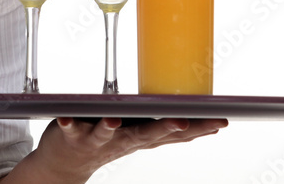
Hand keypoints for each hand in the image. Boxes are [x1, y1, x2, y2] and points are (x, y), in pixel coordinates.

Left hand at [3, 116, 227, 182]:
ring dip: (110, 127)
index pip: (174, 134)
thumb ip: (164, 128)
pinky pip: (69, 127)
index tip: (219, 122)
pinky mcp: (72, 134)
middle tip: (182, 122)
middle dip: (164, 128)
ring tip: (115, 119)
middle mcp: (122, 140)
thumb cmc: (107, 141)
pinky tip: (65, 118)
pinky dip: (66, 123)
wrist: (66, 165)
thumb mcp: (139, 135)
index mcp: (141, 136)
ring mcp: (97, 139)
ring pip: (106, 133)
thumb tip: (197, 121)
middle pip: (145, 135)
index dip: (197, 129)